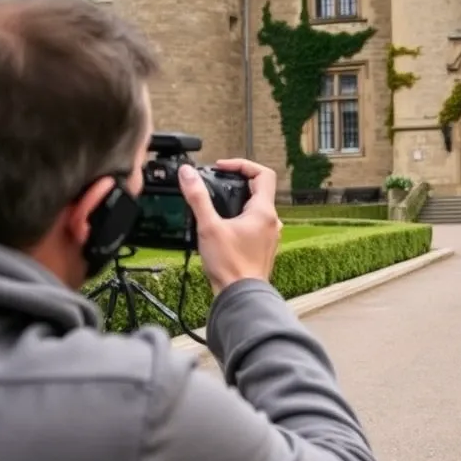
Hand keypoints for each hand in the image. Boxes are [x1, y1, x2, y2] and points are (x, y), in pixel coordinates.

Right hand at [178, 159, 282, 293]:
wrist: (241, 295)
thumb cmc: (230, 266)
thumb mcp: (209, 227)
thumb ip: (198, 197)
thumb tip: (188, 174)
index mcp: (264, 212)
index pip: (263, 174)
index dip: (242, 165)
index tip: (223, 167)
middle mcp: (272, 221)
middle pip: (260, 190)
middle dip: (238, 182)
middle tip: (218, 182)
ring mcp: (270, 235)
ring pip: (258, 208)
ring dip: (240, 201)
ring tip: (219, 204)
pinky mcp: (264, 246)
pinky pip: (256, 224)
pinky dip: (242, 218)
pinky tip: (224, 226)